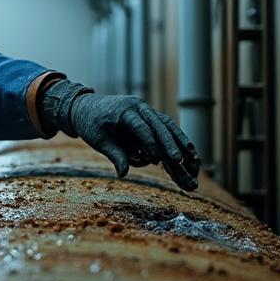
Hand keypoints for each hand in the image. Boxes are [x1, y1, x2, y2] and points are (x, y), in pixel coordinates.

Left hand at [41, 80, 199, 190]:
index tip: (155, 159)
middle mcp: (139, 107)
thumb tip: (123, 174)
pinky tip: (191, 153)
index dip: (149, 143)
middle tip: (178, 162)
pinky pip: (167, 127)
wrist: (85, 106)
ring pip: (168, 125)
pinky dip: (179, 139)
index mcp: (124, 110)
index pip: (140, 127)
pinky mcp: (150, 116)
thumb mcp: (97, 139)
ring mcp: (146, 110)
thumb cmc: (89, 123)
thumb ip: (113, 154)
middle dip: (170, 144)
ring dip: (182, 142)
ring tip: (194, 160)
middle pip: (159, 125)